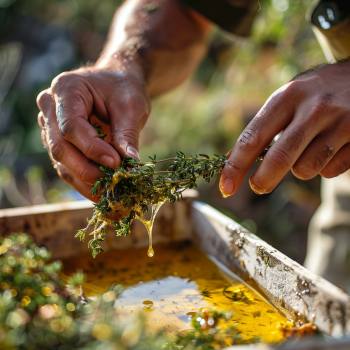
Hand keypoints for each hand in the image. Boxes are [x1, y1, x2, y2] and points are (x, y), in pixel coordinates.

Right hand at [37, 64, 149, 199]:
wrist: (116, 84)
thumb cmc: (123, 89)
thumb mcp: (131, 106)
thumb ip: (127, 134)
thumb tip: (130, 164)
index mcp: (66, 89)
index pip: (71, 127)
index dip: (92, 149)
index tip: (117, 164)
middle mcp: (50, 107)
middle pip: (60, 147)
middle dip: (87, 170)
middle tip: (113, 183)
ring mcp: (50, 126)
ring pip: (60, 161)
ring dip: (84, 180)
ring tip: (109, 193)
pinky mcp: (58, 142)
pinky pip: (65, 166)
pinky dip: (83, 181)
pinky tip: (101, 193)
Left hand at [220, 61, 349, 196]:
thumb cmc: (313, 94)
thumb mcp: (286, 100)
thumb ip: (260, 129)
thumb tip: (229, 160)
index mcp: (287, 97)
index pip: (252, 138)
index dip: (236, 167)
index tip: (226, 187)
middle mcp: (314, 108)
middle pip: (279, 159)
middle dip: (263, 180)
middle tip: (258, 186)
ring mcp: (341, 123)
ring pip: (305, 170)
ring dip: (300, 170)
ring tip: (307, 151)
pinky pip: (331, 171)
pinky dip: (324, 168)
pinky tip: (331, 148)